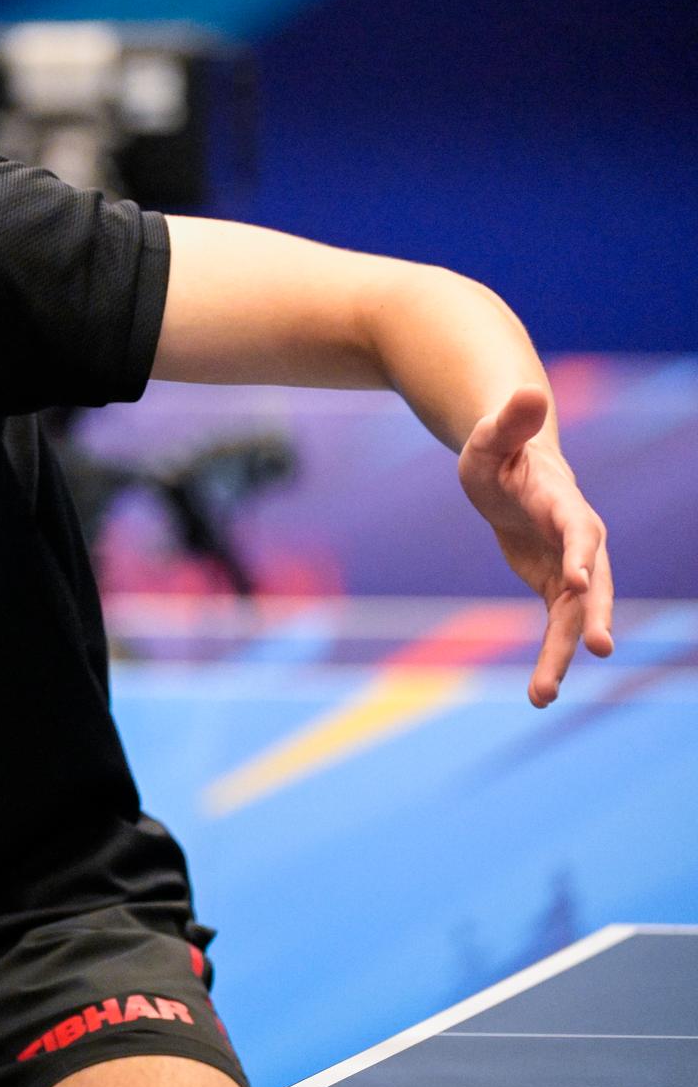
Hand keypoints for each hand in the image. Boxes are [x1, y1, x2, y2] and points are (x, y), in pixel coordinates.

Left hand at [457, 385, 613, 706]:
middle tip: (598, 649)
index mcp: (562, 503)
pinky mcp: (554, 586)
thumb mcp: (488, 438)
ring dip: (563, 654)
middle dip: (593, 615)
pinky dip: (552, 656)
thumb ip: (507, 421)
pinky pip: (558, 626)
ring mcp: (569, 566)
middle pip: (592, 583)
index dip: (581, 554)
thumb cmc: (495, 449)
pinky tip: (540, 693)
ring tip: (542, 696)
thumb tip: (527, 390)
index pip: (579, 530)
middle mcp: (577, 540)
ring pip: (575, 616)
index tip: (579, 582)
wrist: (508, 468)